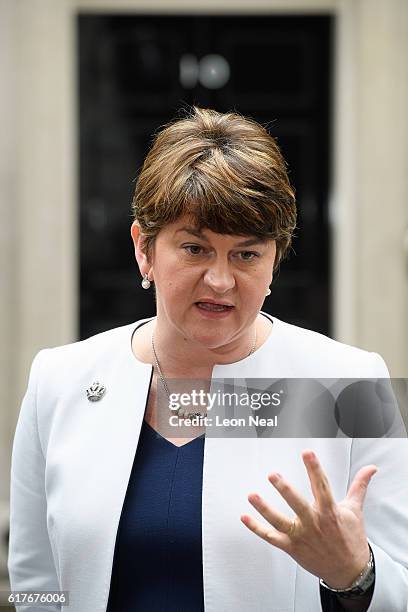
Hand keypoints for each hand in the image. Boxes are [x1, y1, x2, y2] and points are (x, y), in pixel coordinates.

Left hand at [240, 450, 376, 588]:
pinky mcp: (292, 548)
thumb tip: (370, 469)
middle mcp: (314, 523)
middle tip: (273, 475)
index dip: (314, 468)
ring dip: (264, 509)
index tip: (307, 453)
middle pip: (297, 504)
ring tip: (252, 496)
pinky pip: (271, 538)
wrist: (350, 571)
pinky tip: (245, 517)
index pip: (321, 485)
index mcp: (329, 511)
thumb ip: (359, 486)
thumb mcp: (355, 510)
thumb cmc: (351, 538)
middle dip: (285, 489)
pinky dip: (257, 528)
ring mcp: (301, 536)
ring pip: (280, 522)